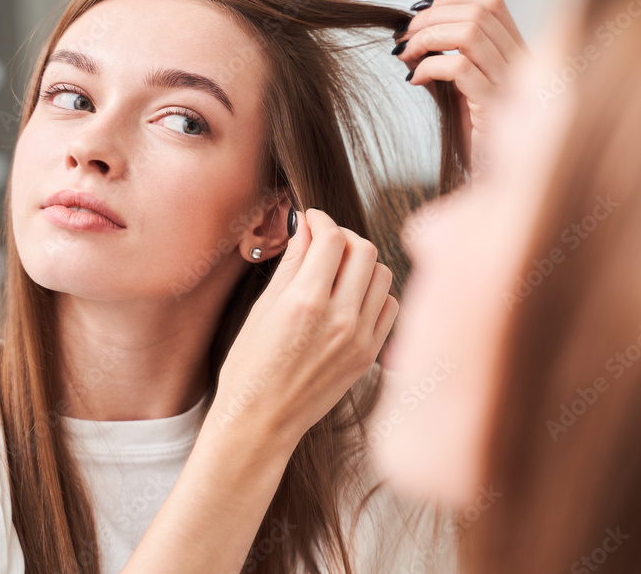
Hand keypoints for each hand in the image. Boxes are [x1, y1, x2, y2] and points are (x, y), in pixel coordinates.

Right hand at [210, 208, 398, 449]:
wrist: (261, 421)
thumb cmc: (250, 367)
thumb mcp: (262, 309)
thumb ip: (291, 264)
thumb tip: (306, 228)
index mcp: (305, 302)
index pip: (332, 238)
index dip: (321, 219)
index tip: (312, 219)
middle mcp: (339, 318)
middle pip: (364, 249)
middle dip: (344, 236)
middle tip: (326, 241)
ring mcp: (360, 338)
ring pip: (382, 274)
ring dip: (363, 263)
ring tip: (339, 270)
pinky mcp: (370, 355)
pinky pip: (390, 306)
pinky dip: (376, 293)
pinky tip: (353, 297)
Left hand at [394, 0, 529, 176]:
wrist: (494, 182)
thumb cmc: (477, 137)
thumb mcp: (464, 90)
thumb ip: (448, 60)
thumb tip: (410, 37)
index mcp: (518, 53)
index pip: (492, 3)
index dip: (451, 0)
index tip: (419, 14)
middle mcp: (522, 63)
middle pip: (479, 12)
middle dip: (432, 18)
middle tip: (404, 37)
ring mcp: (511, 84)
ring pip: (470, 33)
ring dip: (428, 38)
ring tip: (405, 55)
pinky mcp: (494, 107)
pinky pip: (460, 69)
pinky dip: (430, 67)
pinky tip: (415, 81)